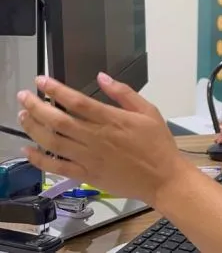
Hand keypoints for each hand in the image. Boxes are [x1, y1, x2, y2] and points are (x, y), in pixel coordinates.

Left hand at [16, 73, 191, 204]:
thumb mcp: (149, 111)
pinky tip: (28, 150)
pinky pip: (57, 167)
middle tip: (23, 96)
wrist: (163, 178)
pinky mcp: (86, 175)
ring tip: (24, 116)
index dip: (55, 90)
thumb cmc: (158, 144)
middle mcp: (96, 138)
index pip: (77, 101)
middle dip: (36, 106)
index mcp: (112, 120)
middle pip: (58, 120)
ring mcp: (89, 158)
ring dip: (34, 128)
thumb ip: (124, 93)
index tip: (41, 80)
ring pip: (53, 142)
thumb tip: (102, 77)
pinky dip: (39, 159)